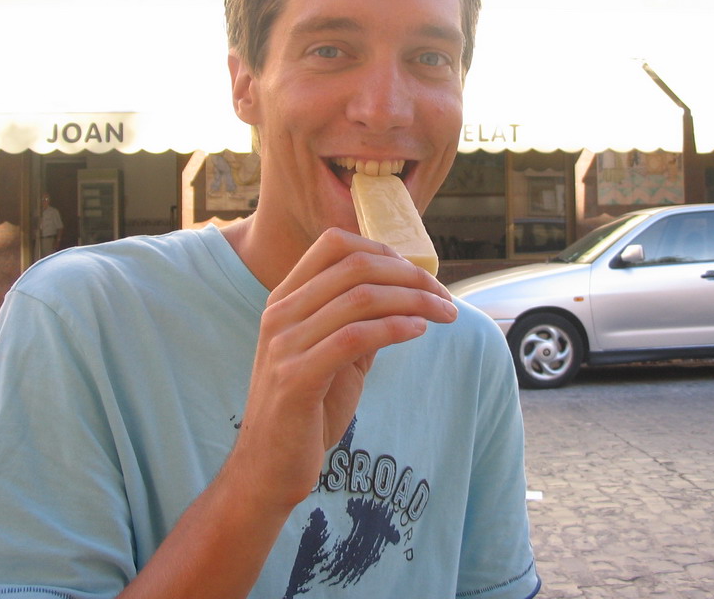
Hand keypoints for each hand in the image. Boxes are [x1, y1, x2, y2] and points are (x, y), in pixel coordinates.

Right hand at [230, 227, 456, 513]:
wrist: (267, 469)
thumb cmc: (307, 412)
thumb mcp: (334, 356)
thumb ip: (359, 321)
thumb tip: (405, 294)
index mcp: (285, 299)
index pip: (335, 244)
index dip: (385, 250)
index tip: (421, 275)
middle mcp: (280, 313)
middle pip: (354, 265)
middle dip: (410, 275)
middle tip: (445, 297)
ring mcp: (284, 344)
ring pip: (360, 297)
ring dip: (415, 301)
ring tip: (446, 314)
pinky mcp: (296, 378)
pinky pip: (355, 337)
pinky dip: (395, 327)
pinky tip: (419, 331)